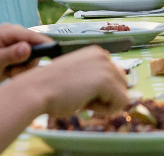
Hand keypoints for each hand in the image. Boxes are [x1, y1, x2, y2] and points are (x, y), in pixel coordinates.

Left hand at [0, 23, 51, 85]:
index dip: (45, 46)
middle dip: (29, 62)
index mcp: (10, 32)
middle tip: (13, 71)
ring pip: (35, 57)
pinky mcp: (19, 53)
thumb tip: (27, 48)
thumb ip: (11, 54)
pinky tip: (11, 72)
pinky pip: (29, 62)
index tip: (53, 57)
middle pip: (38, 48)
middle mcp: (17, 35)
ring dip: (25, 68)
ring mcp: (18, 44)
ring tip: (10, 72)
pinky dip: (23, 70)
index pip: (34, 36)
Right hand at [12, 46, 128, 117]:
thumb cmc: (51, 89)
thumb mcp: (79, 79)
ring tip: (81, 98)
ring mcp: (105, 66)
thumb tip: (128, 97)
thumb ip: (99, 83)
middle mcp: (103, 55)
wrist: (34, 91)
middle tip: (79, 96)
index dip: (100, 91)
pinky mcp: (105, 80)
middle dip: (104, 97)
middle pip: (122, 84)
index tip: (79, 90)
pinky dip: (105, 110)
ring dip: (103, 103)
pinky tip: (85, 103)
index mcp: (96, 52)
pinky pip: (121, 103)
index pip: (115, 76)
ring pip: (122, 94)